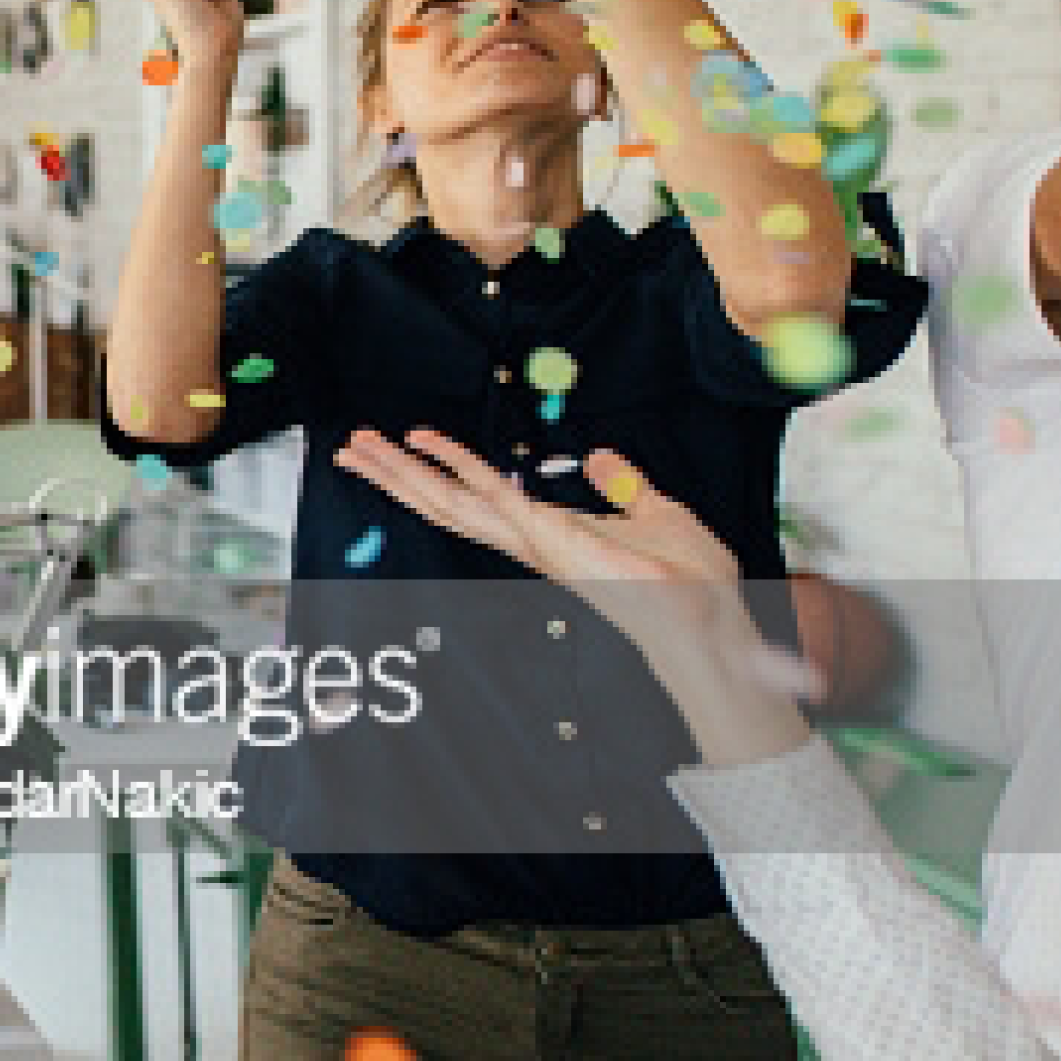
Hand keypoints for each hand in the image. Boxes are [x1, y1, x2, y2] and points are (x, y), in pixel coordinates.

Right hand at [332, 433, 765, 669]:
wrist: (710, 617)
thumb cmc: (690, 580)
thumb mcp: (655, 513)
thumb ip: (623, 485)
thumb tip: (599, 454)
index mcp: (545, 533)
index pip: (474, 498)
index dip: (432, 472)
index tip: (400, 443)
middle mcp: (529, 541)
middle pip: (445, 502)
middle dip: (395, 475)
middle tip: (350, 446)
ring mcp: (537, 542)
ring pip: (455, 501)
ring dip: (405, 471)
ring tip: (362, 446)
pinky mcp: (555, 541)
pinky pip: (499, 499)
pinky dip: (464, 469)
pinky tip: (429, 445)